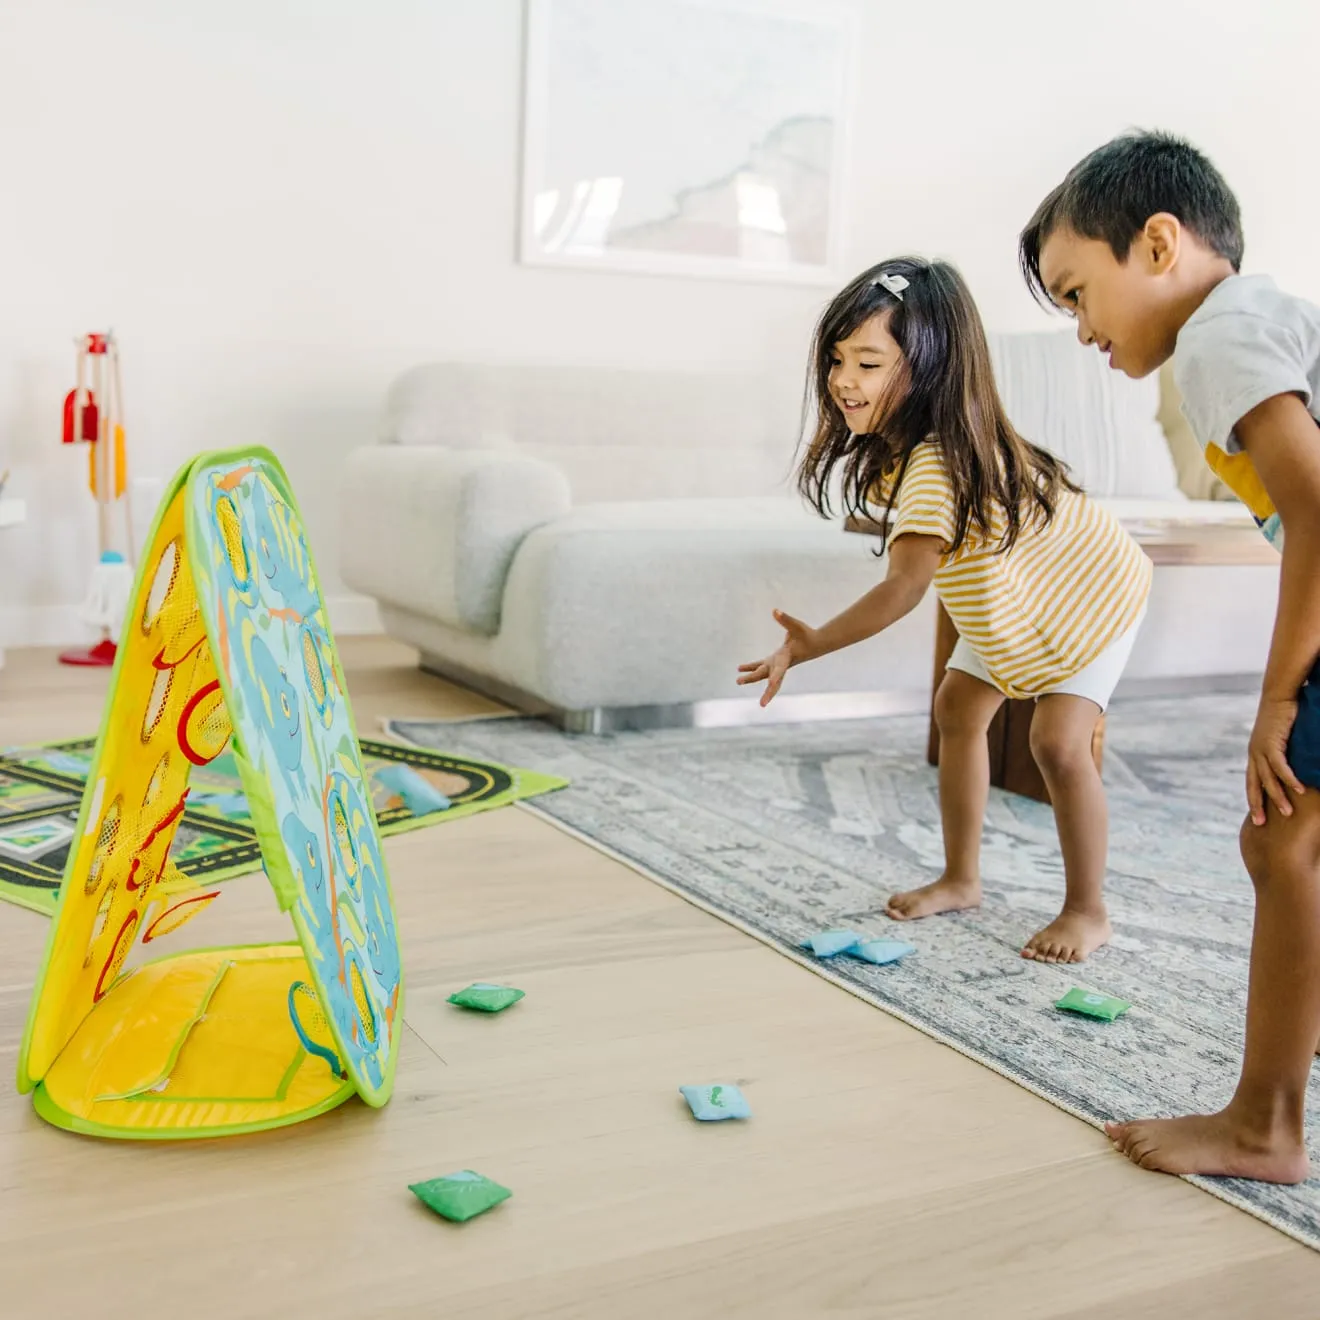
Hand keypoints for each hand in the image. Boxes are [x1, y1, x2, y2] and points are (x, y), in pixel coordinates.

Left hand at [737, 610, 818, 706]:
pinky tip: (739, 669)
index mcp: (787, 658)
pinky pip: (760, 666)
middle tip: (752, 694)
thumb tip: (774, 611)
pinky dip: (751, 668)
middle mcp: (781, 664)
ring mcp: (777, 664)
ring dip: (750, 678)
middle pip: (769, 676)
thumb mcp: (796, 626)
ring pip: (762, 674)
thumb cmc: (806, 634)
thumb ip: (785, 619)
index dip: (775, 676)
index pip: (780, 669)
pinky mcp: (775, 661)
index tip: (771, 683)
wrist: (815, 643)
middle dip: (759, 683)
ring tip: (738, 681)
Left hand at [1247, 695, 1304, 823]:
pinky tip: (1298, 790)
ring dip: (1278, 796)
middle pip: (1254, 785)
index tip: (1257, 817)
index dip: (1253, 800)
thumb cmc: (1283, 717)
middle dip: (1257, 805)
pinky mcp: (1272, 743)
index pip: (1252, 782)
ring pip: (1268, 779)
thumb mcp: (1282, 741)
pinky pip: (1280, 766)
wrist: (1279, 696)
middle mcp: (1254, 754)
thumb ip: (1284, 755)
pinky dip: (1289, 779)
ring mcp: (1261, 749)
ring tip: (1287, 812)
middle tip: (1260, 824)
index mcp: (1255, 755)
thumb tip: (1294, 768)